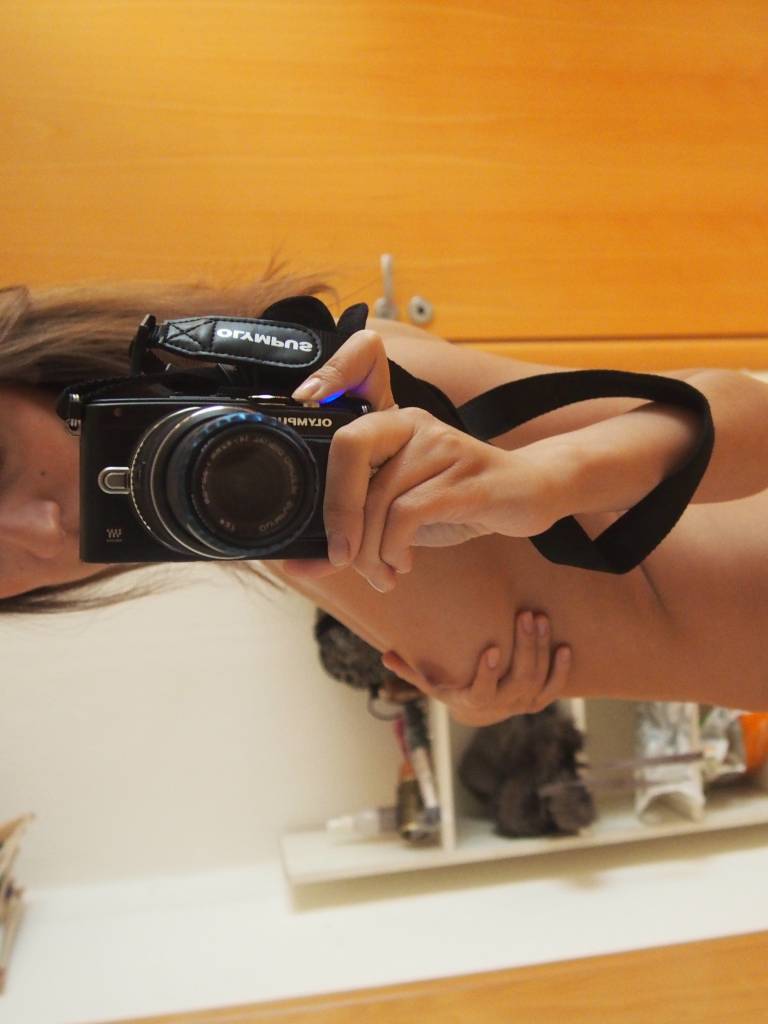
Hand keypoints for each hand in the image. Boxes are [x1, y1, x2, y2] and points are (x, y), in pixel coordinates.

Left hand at [282, 329, 558, 591]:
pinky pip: (410, 512)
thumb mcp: (399, 514)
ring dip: (373, 551)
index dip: (320, 485)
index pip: (339, 436)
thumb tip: (298, 567)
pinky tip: (404, 563)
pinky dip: (397, 547)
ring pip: (380, 497)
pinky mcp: (468, 476)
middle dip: (337, 514)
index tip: (322, 536)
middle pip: (349, 451)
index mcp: (391, 425)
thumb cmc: (458, 501)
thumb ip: (353, 533)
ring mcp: (442, 446)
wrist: (530, 493)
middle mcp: (412, 424)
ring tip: (383, 575)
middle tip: (341, 559)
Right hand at [380, 611, 571, 724]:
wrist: (480, 711)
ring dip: (541, 648)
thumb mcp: (430, 682)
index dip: (489, 673)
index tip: (492, 650)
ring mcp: (522, 704)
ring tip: (539, 618)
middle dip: (525, 646)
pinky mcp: (537, 701)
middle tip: (525, 615)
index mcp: (474, 701)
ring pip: (537, 678)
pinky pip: (553, 688)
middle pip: (519, 679)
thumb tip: (385, 655)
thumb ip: (410, 670)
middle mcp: (501, 705)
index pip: (483, 690)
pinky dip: (561, 670)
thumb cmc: (452, 688)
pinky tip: (564, 647)